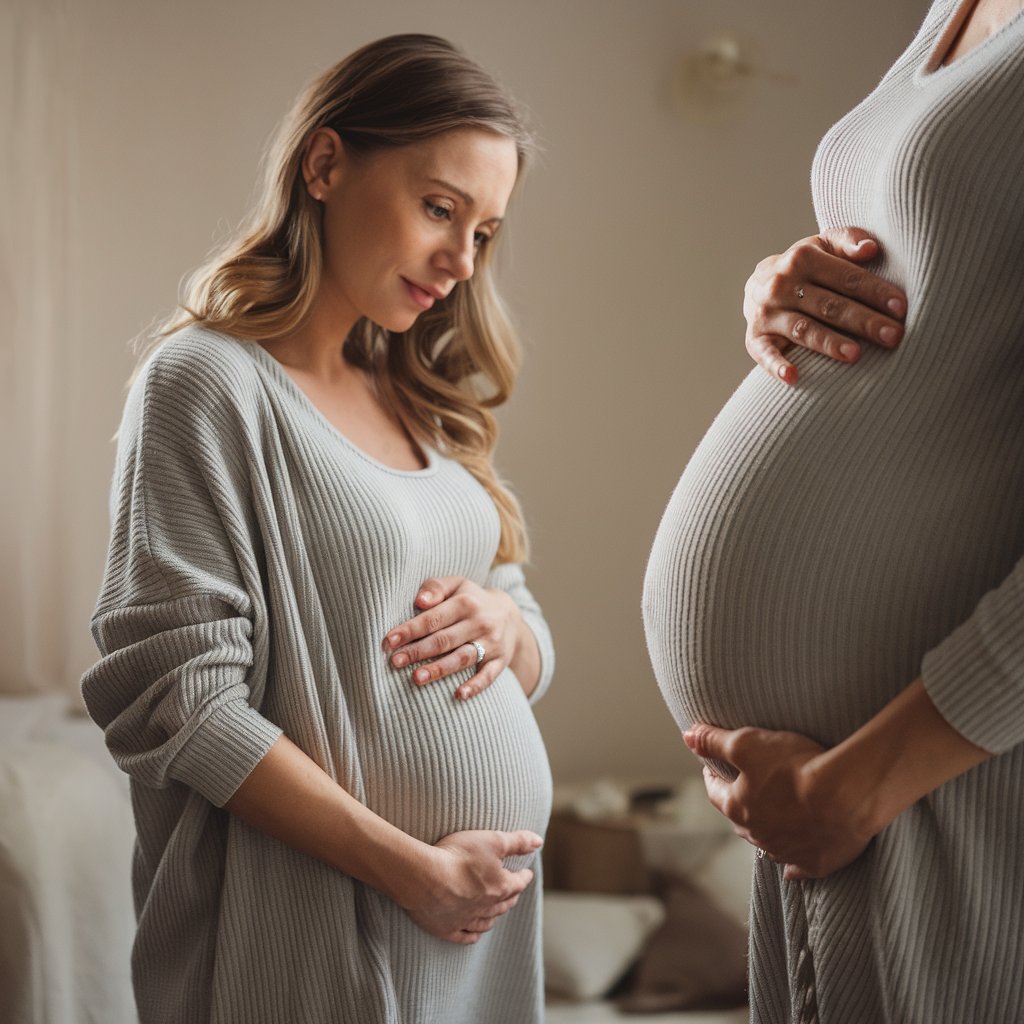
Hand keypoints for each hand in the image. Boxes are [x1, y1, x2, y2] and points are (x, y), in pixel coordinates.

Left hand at [384, 576, 523, 699]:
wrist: (510, 615)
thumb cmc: (471, 600)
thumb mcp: (456, 585)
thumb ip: (436, 587)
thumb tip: (419, 601)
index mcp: (466, 602)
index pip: (434, 618)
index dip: (411, 630)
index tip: (390, 641)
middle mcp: (480, 622)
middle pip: (444, 640)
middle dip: (418, 651)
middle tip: (395, 661)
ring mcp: (492, 643)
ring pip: (462, 658)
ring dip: (439, 669)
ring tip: (416, 678)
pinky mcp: (500, 661)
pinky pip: (488, 675)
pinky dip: (475, 686)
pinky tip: (458, 695)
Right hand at [400, 829, 541, 943]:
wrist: (424, 877)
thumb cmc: (459, 856)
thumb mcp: (492, 840)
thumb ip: (517, 841)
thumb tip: (539, 841)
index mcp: (500, 888)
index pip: (518, 883)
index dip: (524, 876)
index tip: (527, 873)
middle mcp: (486, 907)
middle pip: (504, 904)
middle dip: (511, 897)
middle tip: (514, 892)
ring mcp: (465, 920)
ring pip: (486, 922)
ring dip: (495, 916)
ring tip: (498, 912)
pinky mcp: (445, 928)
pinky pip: (463, 936)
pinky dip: (471, 935)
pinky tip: (474, 936)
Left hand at [683, 723, 875, 880]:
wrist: (846, 795)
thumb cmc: (795, 766)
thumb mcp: (747, 743)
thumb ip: (713, 740)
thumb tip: (687, 735)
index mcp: (737, 808)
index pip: (715, 791)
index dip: (712, 775)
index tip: (712, 767)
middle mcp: (757, 835)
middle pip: (739, 819)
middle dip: (738, 803)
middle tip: (743, 789)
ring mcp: (786, 852)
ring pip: (766, 842)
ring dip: (765, 829)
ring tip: (768, 816)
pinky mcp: (815, 863)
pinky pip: (797, 867)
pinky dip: (792, 863)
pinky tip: (791, 865)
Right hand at [744, 227, 907, 383]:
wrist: (758, 284)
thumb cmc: (805, 267)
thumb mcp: (824, 246)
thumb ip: (848, 241)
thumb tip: (870, 249)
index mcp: (802, 259)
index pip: (847, 278)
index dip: (876, 292)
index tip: (901, 308)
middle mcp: (781, 285)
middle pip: (830, 305)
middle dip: (863, 321)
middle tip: (893, 336)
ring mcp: (767, 313)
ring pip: (803, 329)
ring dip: (829, 343)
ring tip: (856, 355)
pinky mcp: (755, 338)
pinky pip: (765, 354)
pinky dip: (776, 366)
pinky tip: (793, 377)